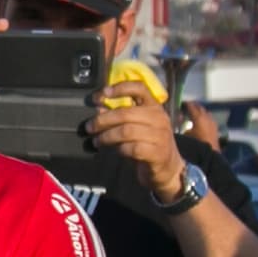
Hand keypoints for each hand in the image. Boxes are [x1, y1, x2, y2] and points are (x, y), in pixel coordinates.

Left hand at [86, 82, 188, 201]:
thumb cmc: (148, 144)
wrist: (168, 168)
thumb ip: (120, 117)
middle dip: (103, 120)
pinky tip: (115, 150)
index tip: (103, 93)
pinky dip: (119, 149)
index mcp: (154, 107)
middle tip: (89, 127)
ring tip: (97, 141)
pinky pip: (132, 148)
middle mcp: (159, 118)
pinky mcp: (157, 153)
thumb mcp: (136, 127)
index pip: (140, 88)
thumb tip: (99, 108)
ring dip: (107, 136)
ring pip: (126, 131)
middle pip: (126, 113)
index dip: (120, 88)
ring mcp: (160, 135)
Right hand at [183, 100, 221, 150]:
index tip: (182, 103)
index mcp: (198, 117)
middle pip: (199, 107)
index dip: (186, 104)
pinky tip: (201, 121)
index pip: (191, 106)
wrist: (210, 152)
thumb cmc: (196, 144)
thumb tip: (180, 120)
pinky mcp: (215, 126)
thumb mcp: (185, 135)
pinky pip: (209, 117)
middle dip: (194, 106)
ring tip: (194, 113)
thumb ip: (182, 126)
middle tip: (187, 106)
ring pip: (205, 112)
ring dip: (200, 111)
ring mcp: (212, 121)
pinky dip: (204, 117)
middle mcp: (206, 116)